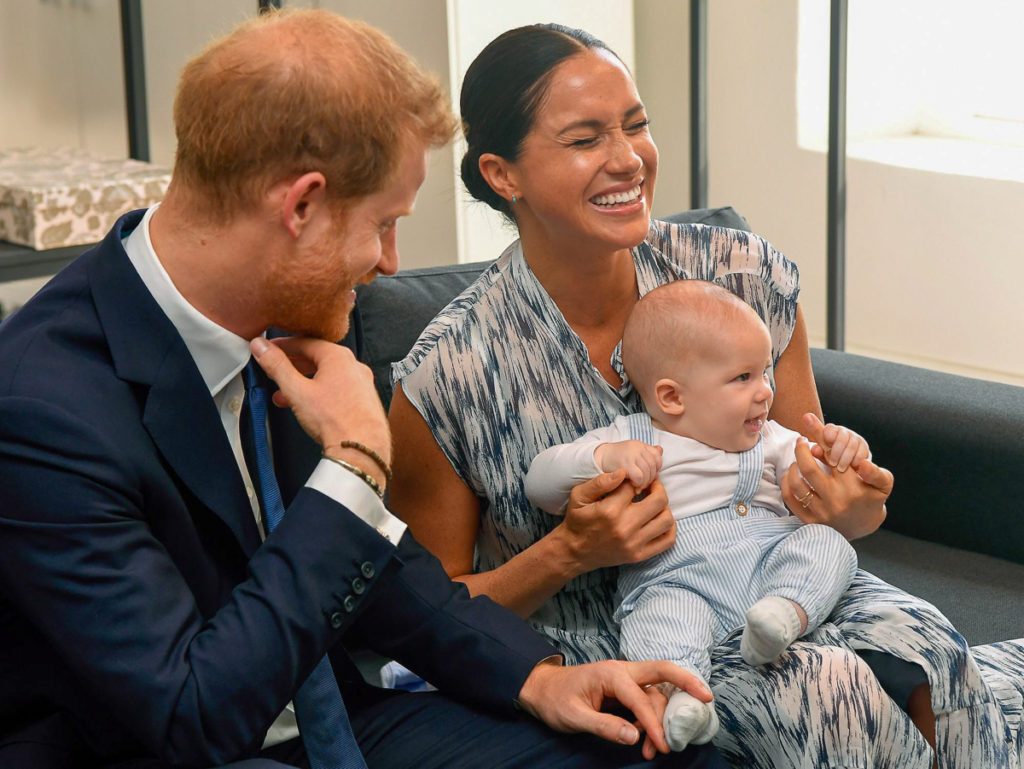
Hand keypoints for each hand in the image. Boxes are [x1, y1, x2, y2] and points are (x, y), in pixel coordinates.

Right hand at [250, 337, 390, 481]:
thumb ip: (277, 366)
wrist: (361, 449)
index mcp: (339, 357)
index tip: (269, 348)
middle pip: (316, 358)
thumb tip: (262, 347)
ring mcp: (362, 384)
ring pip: (326, 376)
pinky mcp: (364, 401)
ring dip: (303, 383)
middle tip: (275, 370)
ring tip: (284, 395)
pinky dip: (318, 393)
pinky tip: (306, 407)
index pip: (305, 342)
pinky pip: (337, 390)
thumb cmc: (335, 420)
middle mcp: (354, 366)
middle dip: (292, 366)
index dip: (282, 345)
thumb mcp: (297, 390)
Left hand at [515, 659, 712, 755]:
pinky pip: (647, 699)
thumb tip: (634, 735)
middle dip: (686, 682)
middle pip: (662, 671)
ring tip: (658, 749)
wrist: (541, 689)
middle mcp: (622, 671)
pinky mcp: (625, 690)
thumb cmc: (555, 699)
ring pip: (656, 692)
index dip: (654, 723)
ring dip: (663, 717)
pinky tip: (650, 739)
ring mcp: (625, 679)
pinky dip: (653, 718)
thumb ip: (603, 725)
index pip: (640, 697)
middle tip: (707, 698)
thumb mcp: (574, 717)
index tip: (664, 745)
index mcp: (610, 673)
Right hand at [559, 472, 675, 571]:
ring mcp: (634, 543)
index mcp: (610, 510)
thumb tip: (623, 471)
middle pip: (659, 500)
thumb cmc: (577, 520)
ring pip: (666, 520)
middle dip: (657, 488)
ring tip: (654, 503)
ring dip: (664, 507)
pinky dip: (669, 529)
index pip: (635, 485)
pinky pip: (667, 541)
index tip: (632, 480)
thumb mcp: (579, 496)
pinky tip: (659, 520)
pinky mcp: (639, 555)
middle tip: (650, 486)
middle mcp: (625, 527)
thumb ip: (600, 481)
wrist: (574, 551)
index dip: (635, 479)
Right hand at [594, 440, 662, 489]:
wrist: (597, 458)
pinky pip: (639, 476)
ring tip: (638, 487)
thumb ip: (646, 453)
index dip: (656, 468)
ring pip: (647, 472)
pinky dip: (638, 483)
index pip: (657, 455)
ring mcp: (631, 455)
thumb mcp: (632, 453)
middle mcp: (637, 447)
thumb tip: (661, 450)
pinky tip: (632, 486)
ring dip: (644, 483)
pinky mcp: (625, 464)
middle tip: (644, 485)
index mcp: (640, 444)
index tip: (649, 476)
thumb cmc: (615, 459)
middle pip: (653, 465)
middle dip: (650, 478)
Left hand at [781, 415, 892, 539]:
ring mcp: (821, 511)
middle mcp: (835, 499)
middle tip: (801, 440)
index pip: (832, 457)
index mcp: (852, 487)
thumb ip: (876, 472)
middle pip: (808, 468)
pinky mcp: (810, 521)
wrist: (863, 528)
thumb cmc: (872, 499)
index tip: (817, 432)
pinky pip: (790, 498)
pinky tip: (792, 474)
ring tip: (798, 459)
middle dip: (801, 449)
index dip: (821, 441)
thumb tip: (862, 463)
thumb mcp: (883, 484)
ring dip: (793, 466)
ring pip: (796, 483)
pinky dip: (787, 482)